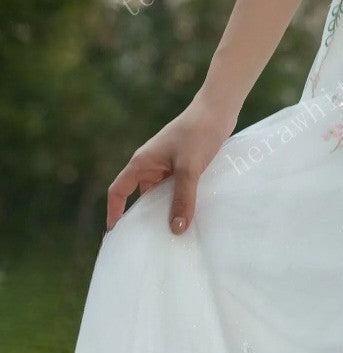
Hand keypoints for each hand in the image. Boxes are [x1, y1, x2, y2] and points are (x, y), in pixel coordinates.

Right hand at [105, 90, 239, 234]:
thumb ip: (183, 198)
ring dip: (166, 209)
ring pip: (161, 193)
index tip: (116, 235)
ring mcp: (167, 164)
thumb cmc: (199, 132)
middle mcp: (151, 164)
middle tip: (150, 243)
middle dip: (144, 217)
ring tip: (174, 233)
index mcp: (142, 162)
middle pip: (140, 196)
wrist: (219, 109)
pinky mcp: (183, 164)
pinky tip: (192, 213)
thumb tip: (176, 229)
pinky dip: (180, 200)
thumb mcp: (189, 168)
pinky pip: (175, 187)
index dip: (114, 212)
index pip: (118, 190)